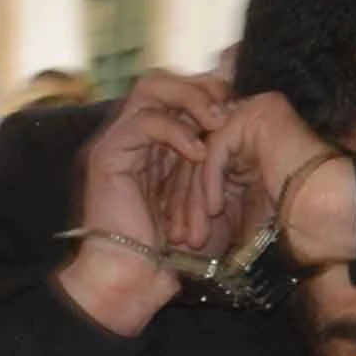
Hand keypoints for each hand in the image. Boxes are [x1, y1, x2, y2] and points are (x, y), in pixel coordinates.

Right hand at [56, 70, 227, 335]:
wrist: (135, 276)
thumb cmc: (174, 246)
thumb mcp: (204, 194)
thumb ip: (215, 161)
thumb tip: (247, 129)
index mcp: (155, 142)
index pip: (177, 91)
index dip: (208, 91)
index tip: (238, 107)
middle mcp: (134, 135)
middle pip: (162, 79)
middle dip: (200, 87)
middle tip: (228, 108)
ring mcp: (119, 141)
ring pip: (151, 88)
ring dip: (190, 99)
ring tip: (217, 122)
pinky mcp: (108, 154)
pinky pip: (144, 122)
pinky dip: (175, 130)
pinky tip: (197, 151)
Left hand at [197, 92, 355, 264]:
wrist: (329, 213)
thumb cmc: (298, 219)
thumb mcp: (245, 213)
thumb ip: (217, 208)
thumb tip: (182, 231)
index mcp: (250, 143)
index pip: (204, 167)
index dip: (189, 203)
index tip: (179, 235)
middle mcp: (250, 123)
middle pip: (200, 160)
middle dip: (187, 204)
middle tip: (180, 237)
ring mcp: (254, 113)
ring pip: (204, 156)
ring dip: (194, 199)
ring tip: (193, 232)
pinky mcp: (255, 113)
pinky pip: (217, 148)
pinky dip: (210, 181)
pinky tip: (214, 209)